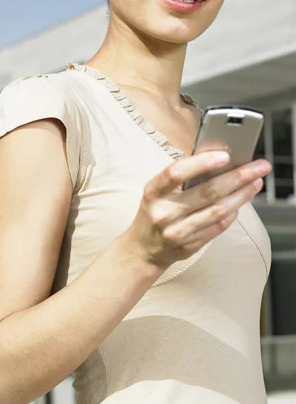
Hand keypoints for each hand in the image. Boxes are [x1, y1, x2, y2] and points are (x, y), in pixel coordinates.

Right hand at [126, 151, 271, 268]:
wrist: (143, 248)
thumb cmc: (156, 211)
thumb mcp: (158, 191)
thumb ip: (183, 177)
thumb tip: (218, 159)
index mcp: (153, 192)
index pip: (176, 173)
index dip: (201, 163)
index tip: (225, 155)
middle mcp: (164, 212)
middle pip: (207, 192)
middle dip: (238, 177)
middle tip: (259, 167)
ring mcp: (176, 232)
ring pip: (217, 211)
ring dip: (241, 196)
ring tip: (256, 183)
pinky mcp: (189, 246)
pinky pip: (217, 227)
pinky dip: (231, 214)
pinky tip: (240, 203)